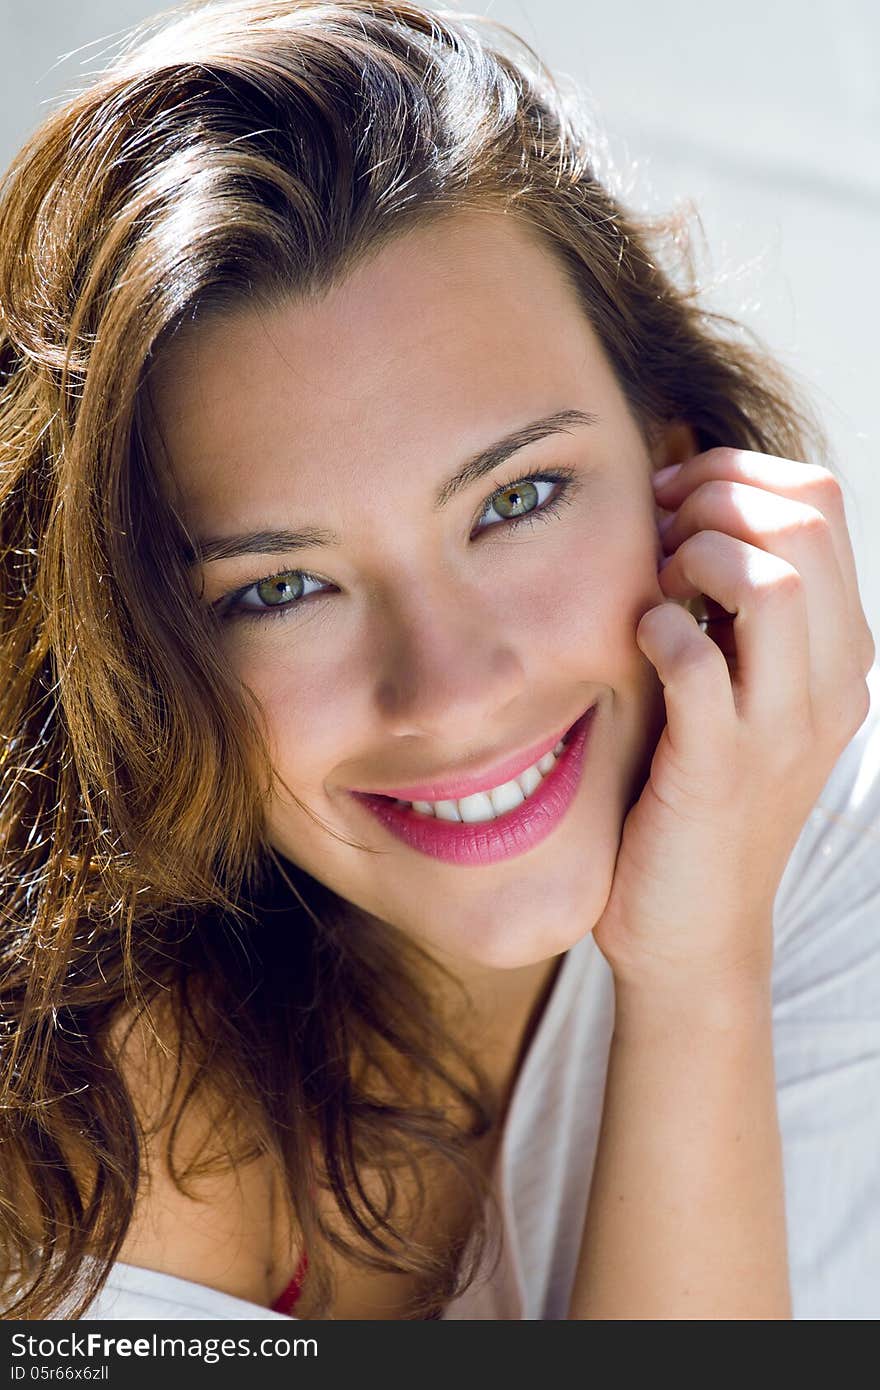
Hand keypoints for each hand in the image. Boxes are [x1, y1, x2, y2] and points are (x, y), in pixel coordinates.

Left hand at [592, 446, 874, 996]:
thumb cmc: (696, 796)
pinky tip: (636, 642)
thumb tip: (677, 505)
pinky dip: (659, 630)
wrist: (693, 934)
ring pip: (771, 580)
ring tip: (654, 587)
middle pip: (806, 518)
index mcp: (841, 652)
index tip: (670, 503)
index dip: (735, 476)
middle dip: (714, 498)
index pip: (821, 501)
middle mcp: (831, 682)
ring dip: (694, 556)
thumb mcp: (740, 691)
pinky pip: (700, 663)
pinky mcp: (718, 771)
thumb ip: (732, 609)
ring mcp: (780, 729)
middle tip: (656, 536)